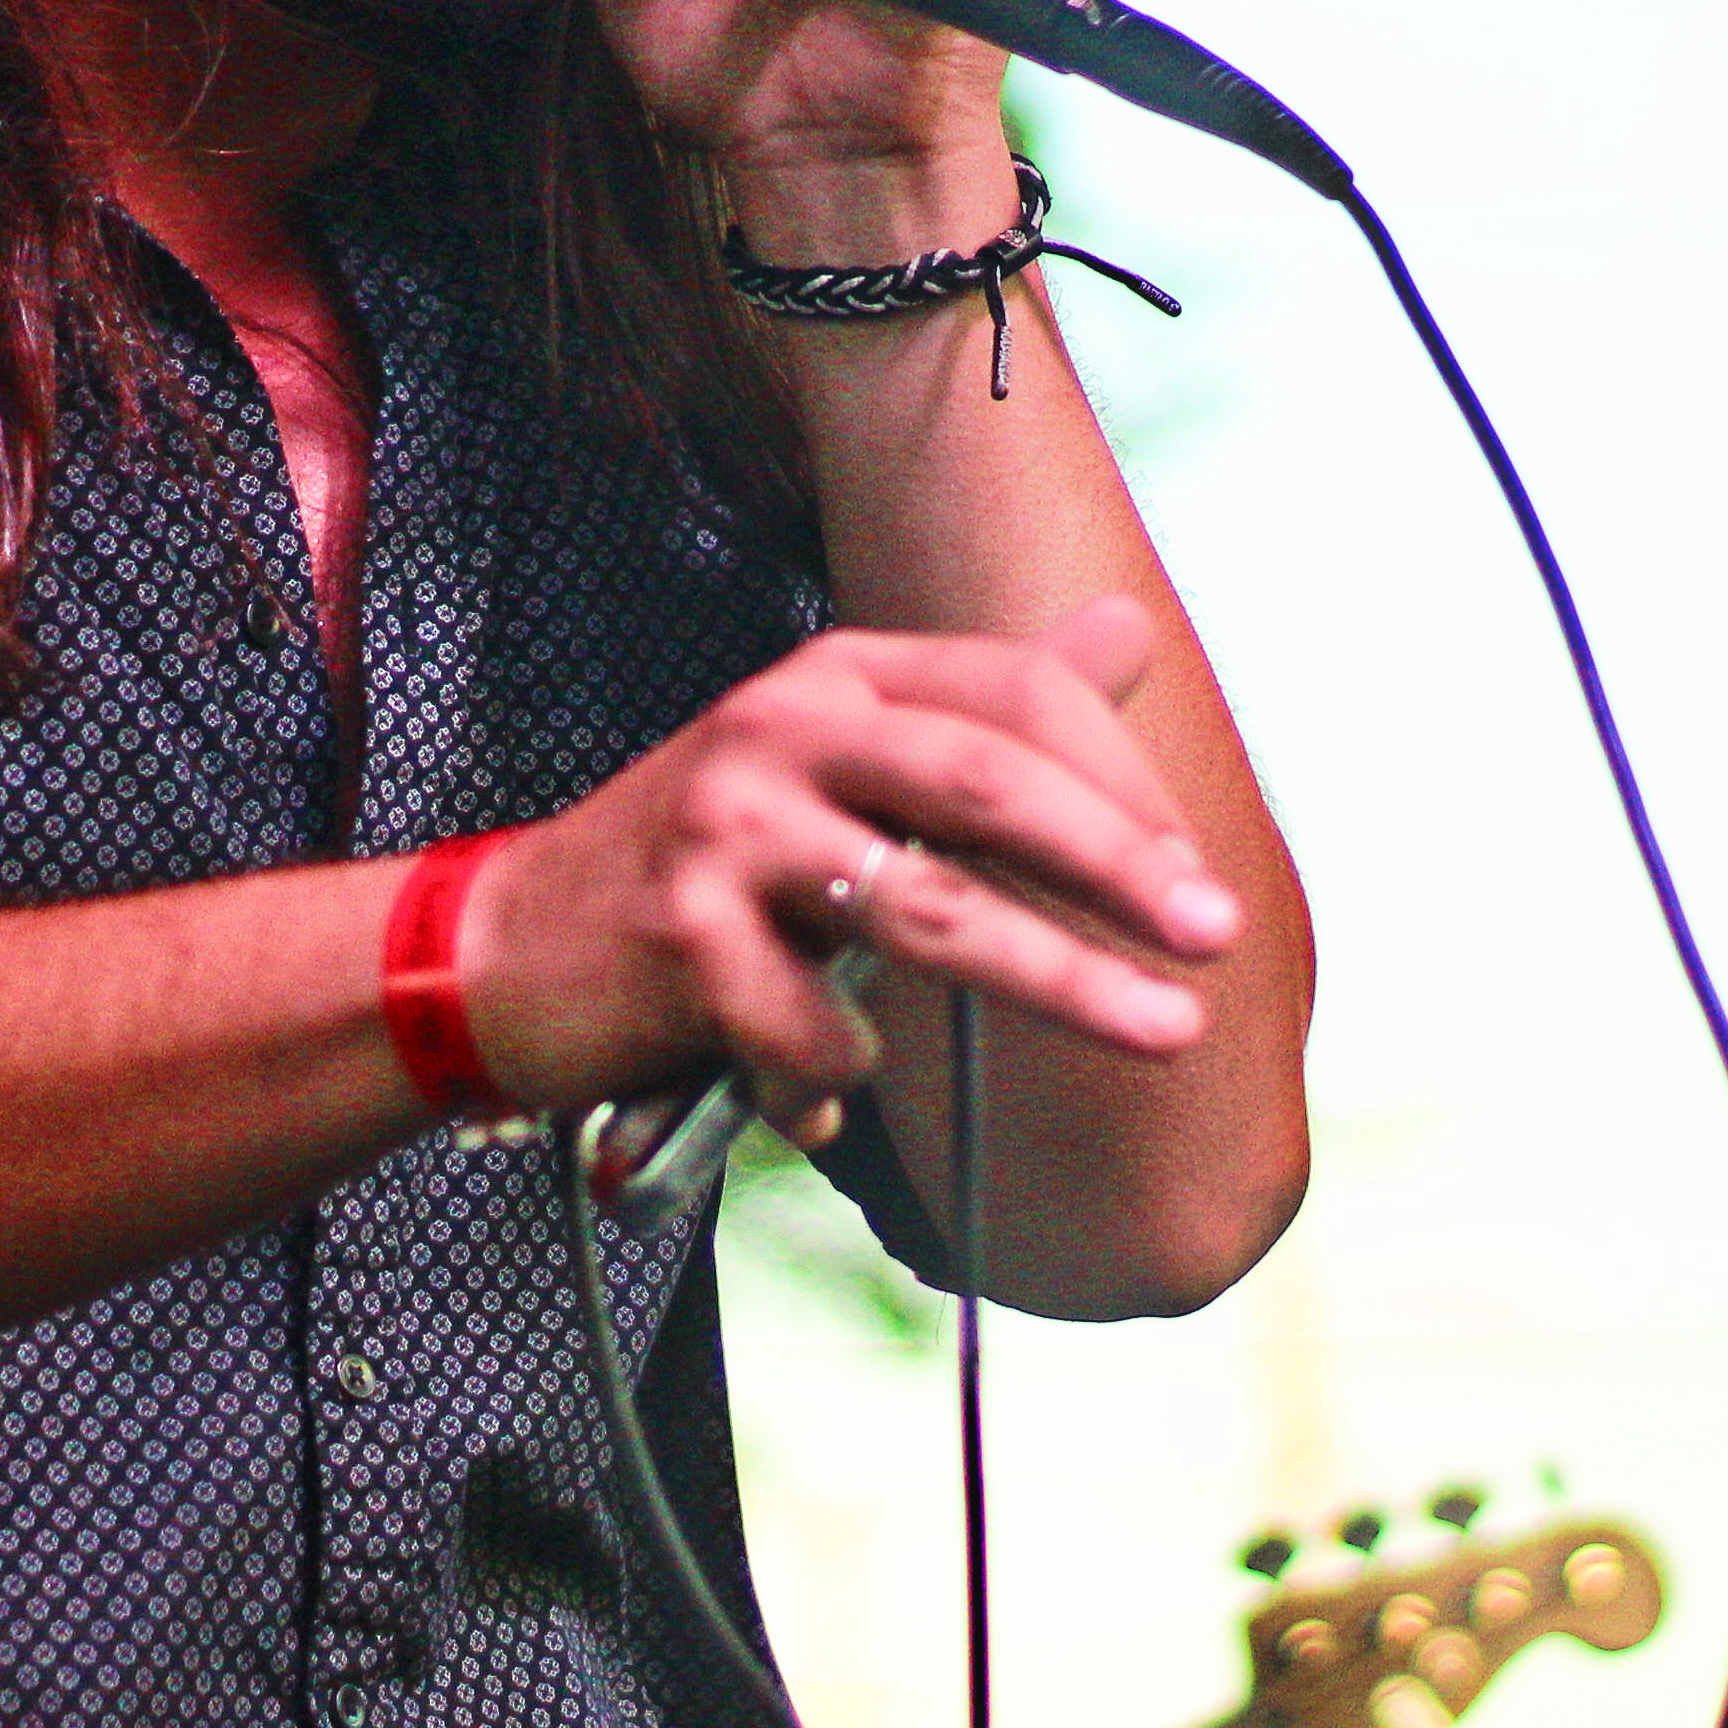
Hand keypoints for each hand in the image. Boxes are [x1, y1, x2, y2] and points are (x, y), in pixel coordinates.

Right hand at [450, 596, 1237, 1140]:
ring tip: (1162, 1033)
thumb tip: (1130, 630)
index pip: (1011, 696)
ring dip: (1060, 979)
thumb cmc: (710, 868)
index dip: (1122, 784)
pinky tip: (820, 1097)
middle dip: (1117, 863)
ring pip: (926, 908)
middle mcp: (781, 728)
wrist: (509, 946)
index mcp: (838, 678)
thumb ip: (984, 711)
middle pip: (984, 784)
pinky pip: (816, 1023)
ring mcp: (724, 829)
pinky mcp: (678, 937)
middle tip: (1218, 938)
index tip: (1201, 882)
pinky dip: (841, 1073)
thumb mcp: (840, 763)